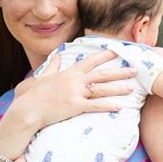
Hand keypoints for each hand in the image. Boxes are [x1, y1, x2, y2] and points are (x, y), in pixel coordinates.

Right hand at [10, 50, 136, 129]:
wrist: (28, 110)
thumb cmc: (34, 95)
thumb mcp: (43, 77)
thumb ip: (53, 66)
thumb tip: (57, 57)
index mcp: (70, 73)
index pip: (91, 61)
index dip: (106, 55)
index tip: (118, 51)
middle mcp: (75, 81)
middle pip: (102, 74)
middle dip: (120, 71)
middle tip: (135, 70)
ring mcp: (76, 93)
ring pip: (102, 89)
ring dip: (118, 88)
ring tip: (132, 88)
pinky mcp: (75, 106)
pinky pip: (95, 106)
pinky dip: (108, 106)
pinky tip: (120, 107)